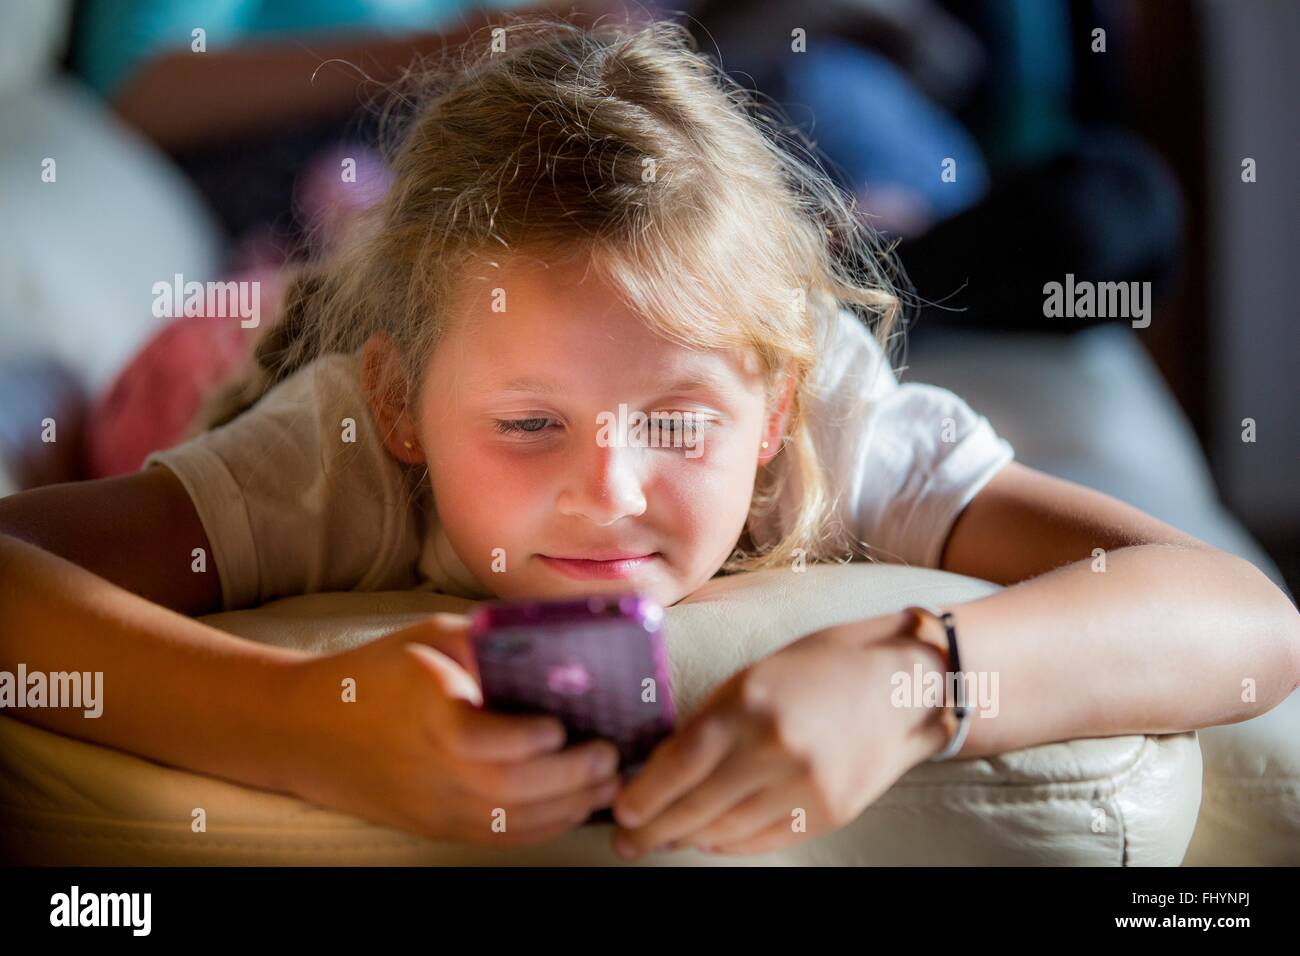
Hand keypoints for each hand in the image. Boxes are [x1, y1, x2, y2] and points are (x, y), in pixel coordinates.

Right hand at [280, 613, 622, 845]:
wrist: (304, 729)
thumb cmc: (375, 673)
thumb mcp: (430, 637)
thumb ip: (490, 643)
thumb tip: (559, 648)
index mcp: (429, 715)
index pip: (487, 742)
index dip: (533, 739)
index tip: (563, 724)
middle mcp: (432, 769)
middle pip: (511, 790)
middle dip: (571, 778)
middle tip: (608, 756)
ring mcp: (433, 805)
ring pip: (511, 822)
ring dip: (567, 807)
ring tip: (604, 783)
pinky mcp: (435, 826)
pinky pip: (497, 838)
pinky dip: (541, 826)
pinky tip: (572, 806)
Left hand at [608, 613, 947, 857]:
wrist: (903, 684)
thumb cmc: (822, 667)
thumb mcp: (754, 677)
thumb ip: (709, 720)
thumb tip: (661, 766)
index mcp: (750, 704)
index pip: (679, 764)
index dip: (644, 794)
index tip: (622, 809)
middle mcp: (775, 749)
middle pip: (696, 805)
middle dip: (654, 829)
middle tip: (628, 840)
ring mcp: (806, 786)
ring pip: (727, 829)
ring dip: (688, 837)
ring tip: (663, 839)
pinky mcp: (829, 813)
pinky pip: (764, 839)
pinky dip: (729, 842)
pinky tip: (708, 838)